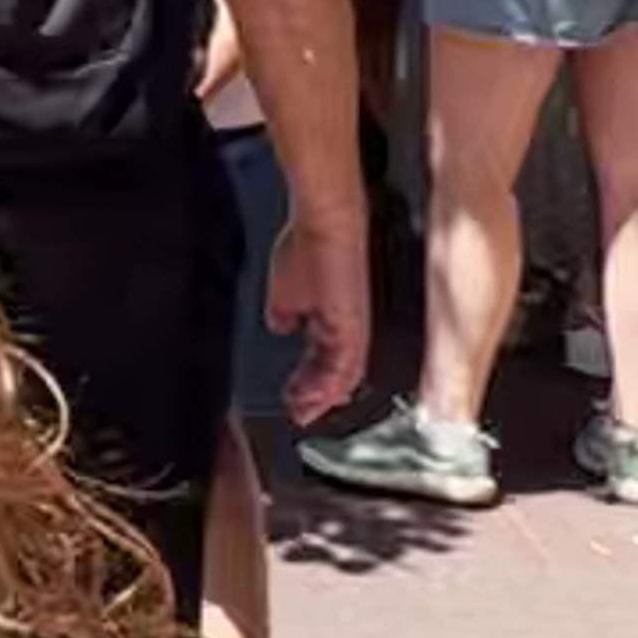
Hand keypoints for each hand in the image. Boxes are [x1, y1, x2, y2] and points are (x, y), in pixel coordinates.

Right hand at [267, 195, 372, 423]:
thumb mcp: (286, 288)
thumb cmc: (307, 246)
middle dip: (314, 396)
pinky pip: (350, 363)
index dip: (307, 382)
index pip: (322, 360)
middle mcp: (347, 327)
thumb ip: (285, 312)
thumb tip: (280, 327)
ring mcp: (355, 328)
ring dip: (322, 395)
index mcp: (332, 318)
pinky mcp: (357, 325)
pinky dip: (332, 382)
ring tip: (303, 409)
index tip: (293, 399)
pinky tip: (316, 394)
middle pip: (335, 372)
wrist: (326, 225)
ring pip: (345, 374)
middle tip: (298, 412)